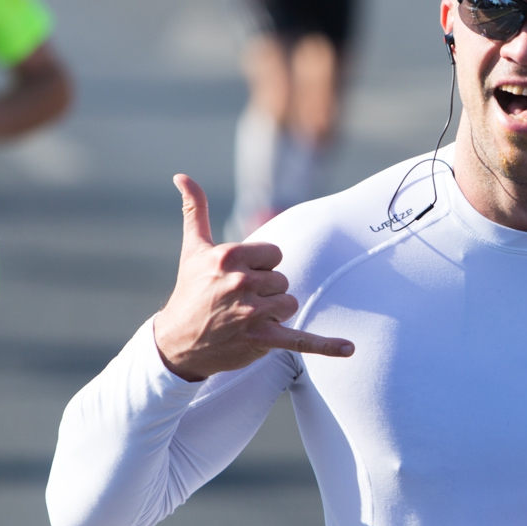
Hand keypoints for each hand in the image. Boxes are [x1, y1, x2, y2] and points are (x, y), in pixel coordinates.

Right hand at [153, 174, 353, 381]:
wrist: (177, 343)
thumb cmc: (190, 292)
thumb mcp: (193, 249)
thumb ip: (195, 210)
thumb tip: (182, 175)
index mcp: (230, 256)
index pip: (275, 255)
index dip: (260, 267)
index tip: (237, 279)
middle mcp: (241, 281)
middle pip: (282, 280)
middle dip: (265, 293)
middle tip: (236, 303)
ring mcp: (252, 312)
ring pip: (290, 304)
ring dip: (273, 314)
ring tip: (245, 320)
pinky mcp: (262, 339)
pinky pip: (301, 339)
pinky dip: (326, 345)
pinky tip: (349, 349)